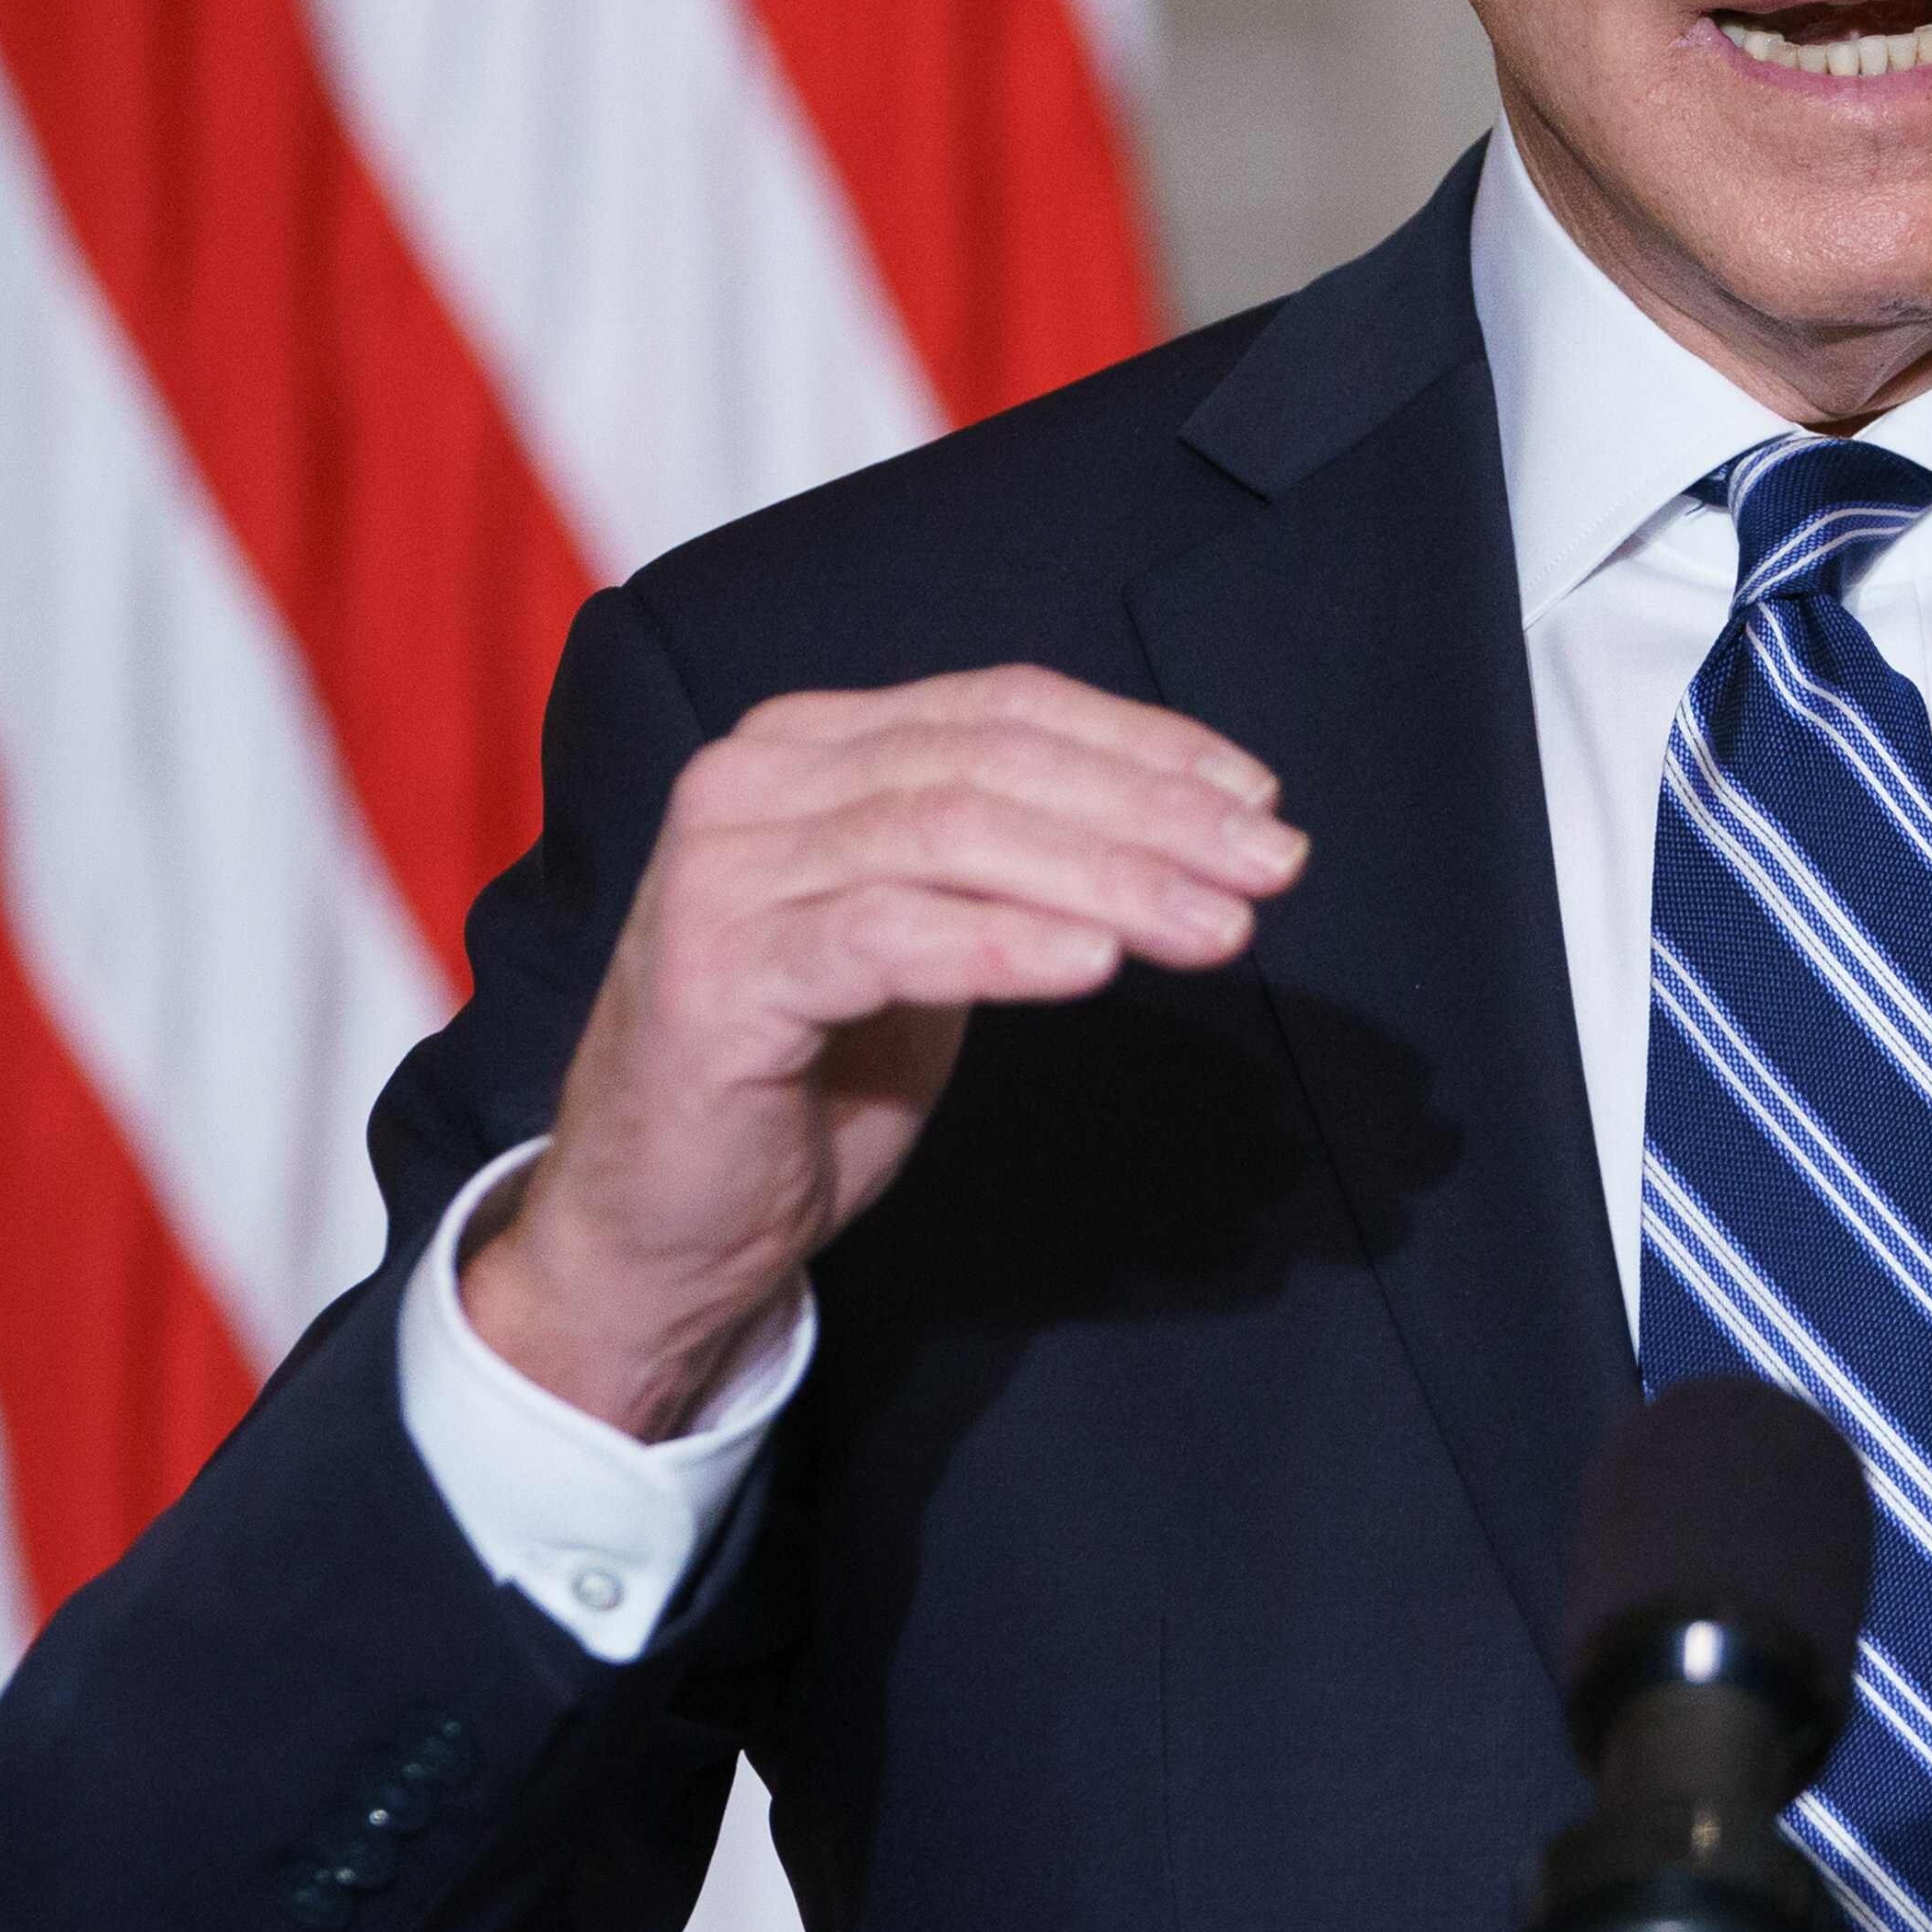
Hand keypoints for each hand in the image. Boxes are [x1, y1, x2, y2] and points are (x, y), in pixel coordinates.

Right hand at [469, 669, 1307, 1435]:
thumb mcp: (931, 937)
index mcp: (810, 746)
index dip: (1143, 744)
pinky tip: (1098, 962)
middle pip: (988, 763)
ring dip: (1106, 877)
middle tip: (1269, 867)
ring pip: (949, 834)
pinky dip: (1005, 941)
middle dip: (1149, 811)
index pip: (1002, 708)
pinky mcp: (715, 970)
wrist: (663, 1222)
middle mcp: (754, 781)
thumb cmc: (809, 1076)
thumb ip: (1016, 860)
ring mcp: (724, 870)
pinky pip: (887, 934)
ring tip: (1217, 927)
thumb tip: (1190, 821)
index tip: (1258, 798)